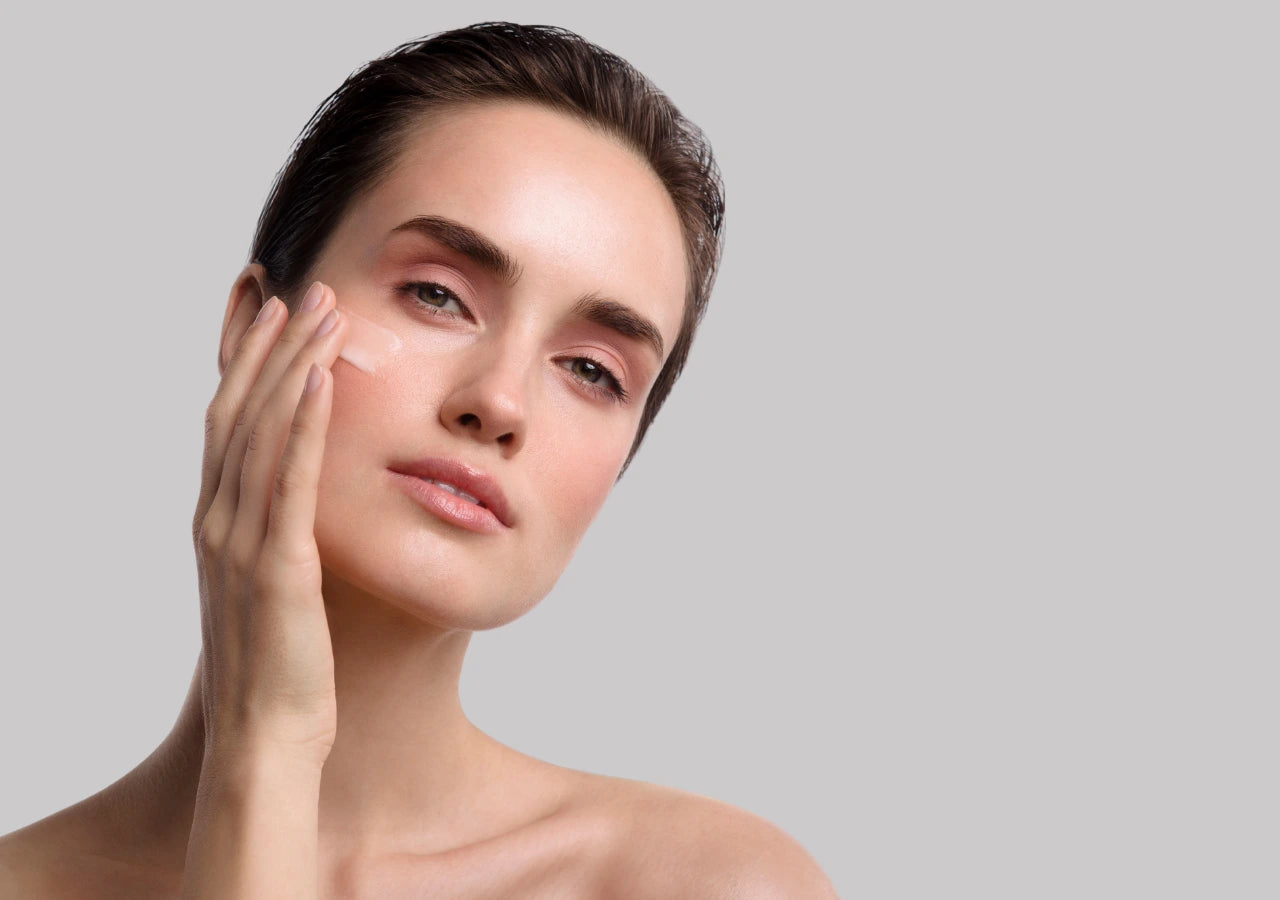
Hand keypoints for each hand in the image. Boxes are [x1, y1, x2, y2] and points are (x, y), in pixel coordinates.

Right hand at [191, 280, 348, 764]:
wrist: (267, 736)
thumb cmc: (282, 666)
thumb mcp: (277, 585)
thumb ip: (281, 534)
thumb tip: (306, 500)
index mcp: (218, 522)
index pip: (227, 419)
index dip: (242, 358)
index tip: (264, 304)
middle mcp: (217, 520)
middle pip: (237, 409)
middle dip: (267, 344)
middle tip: (299, 287)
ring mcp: (240, 541)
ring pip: (260, 431)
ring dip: (290, 365)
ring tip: (321, 310)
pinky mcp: (276, 565)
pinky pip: (287, 479)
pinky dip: (301, 423)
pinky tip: (321, 378)